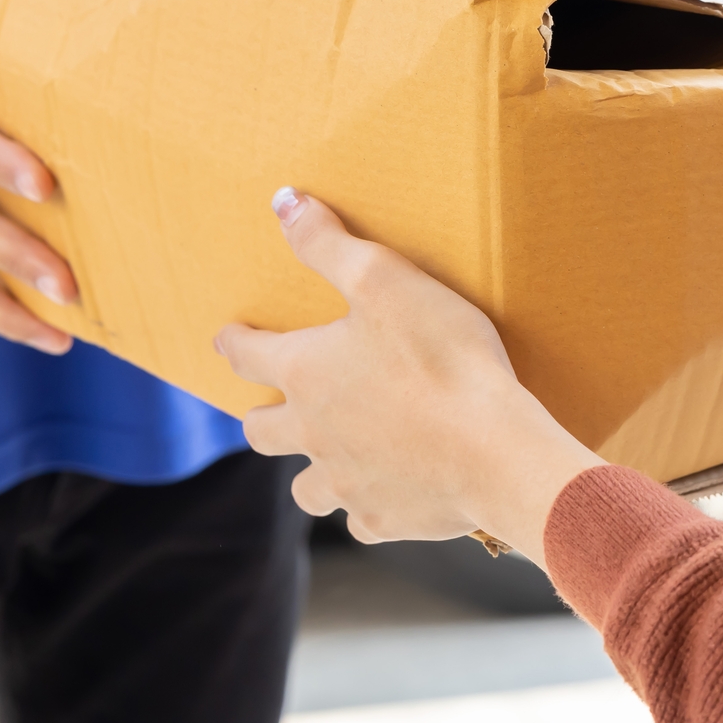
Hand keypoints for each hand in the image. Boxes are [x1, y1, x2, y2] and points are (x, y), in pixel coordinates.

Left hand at [221, 189, 603, 564]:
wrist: (496, 451)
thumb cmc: (443, 360)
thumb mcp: (387, 280)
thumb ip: (329, 244)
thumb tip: (282, 202)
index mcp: (307, 374)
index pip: (248, 355)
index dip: (234, 342)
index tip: (226, 339)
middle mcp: (313, 434)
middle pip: (263, 432)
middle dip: (262, 416)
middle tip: (268, 407)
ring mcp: (346, 482)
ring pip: (304, 487)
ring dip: (309, 469)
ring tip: (328, 455)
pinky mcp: (383, 520)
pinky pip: (360, 519)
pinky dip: (366, 505)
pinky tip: (385, 492)